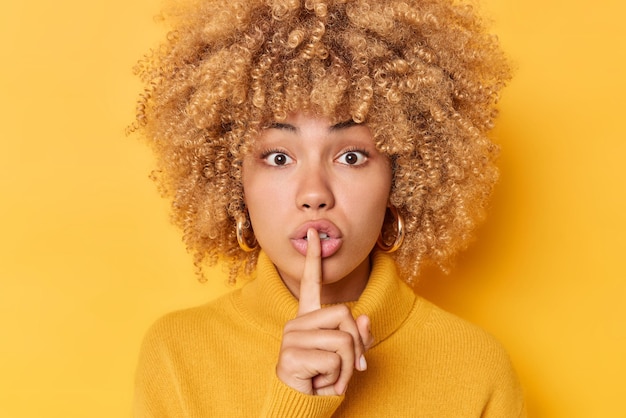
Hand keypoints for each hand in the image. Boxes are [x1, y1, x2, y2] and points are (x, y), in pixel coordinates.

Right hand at [276, 228, 372, 395]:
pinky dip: (338, 377)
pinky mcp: (291, 355)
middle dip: (356, 344)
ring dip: (349, 365)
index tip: (313, 233)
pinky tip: (322, 382)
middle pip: (345, 314)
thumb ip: (358, 337)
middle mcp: (297, 322)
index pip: (310, 282)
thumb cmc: (323, 378)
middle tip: (349, 367)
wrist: (302, 404)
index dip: (313, 257)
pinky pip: (334, 359)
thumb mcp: (346, 357)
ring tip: (333, 377)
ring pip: (344, 339)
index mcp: (308, 318)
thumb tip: (365, 319)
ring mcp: (292, 337)